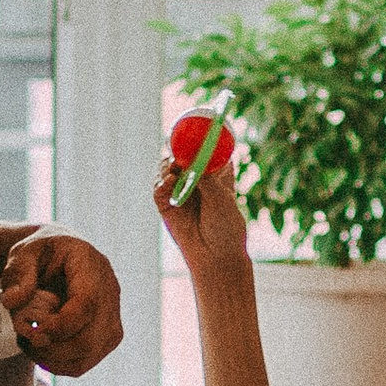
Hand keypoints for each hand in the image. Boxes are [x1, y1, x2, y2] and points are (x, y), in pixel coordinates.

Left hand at [0, 231, 122, 377]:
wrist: (60, 256)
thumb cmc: (42, 253)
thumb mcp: (24, 253)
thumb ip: (19, 274)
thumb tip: (13, 302)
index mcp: (91, 265)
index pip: (87, 303)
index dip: (61, 325)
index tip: (34, 333)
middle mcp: (110, 291)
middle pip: (92, 337)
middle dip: (55, 349)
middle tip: (27, 341)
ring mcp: (112, 315)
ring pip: (91, 353)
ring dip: (57, 360)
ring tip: (31, 347)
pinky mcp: (107, 334)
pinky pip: (88, 360)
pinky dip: (62, 365)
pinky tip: (42, 352)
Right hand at [154, 148, 250, 277]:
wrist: (216, 257)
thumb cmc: (226, 228)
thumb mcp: (221, 198)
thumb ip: (206, 178)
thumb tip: (192, 159)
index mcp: (215, 175)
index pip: (206, 149)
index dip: (199, 137)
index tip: (195, 128)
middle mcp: (196, 180)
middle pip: (181, 155)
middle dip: (176, 148)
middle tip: (177, 146)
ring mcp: (180, 192)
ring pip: (166, 169)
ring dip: (167, 165)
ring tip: (174, 169)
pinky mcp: (166, 206)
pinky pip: (158, 189)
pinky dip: (161, 182)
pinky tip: (169, 181)